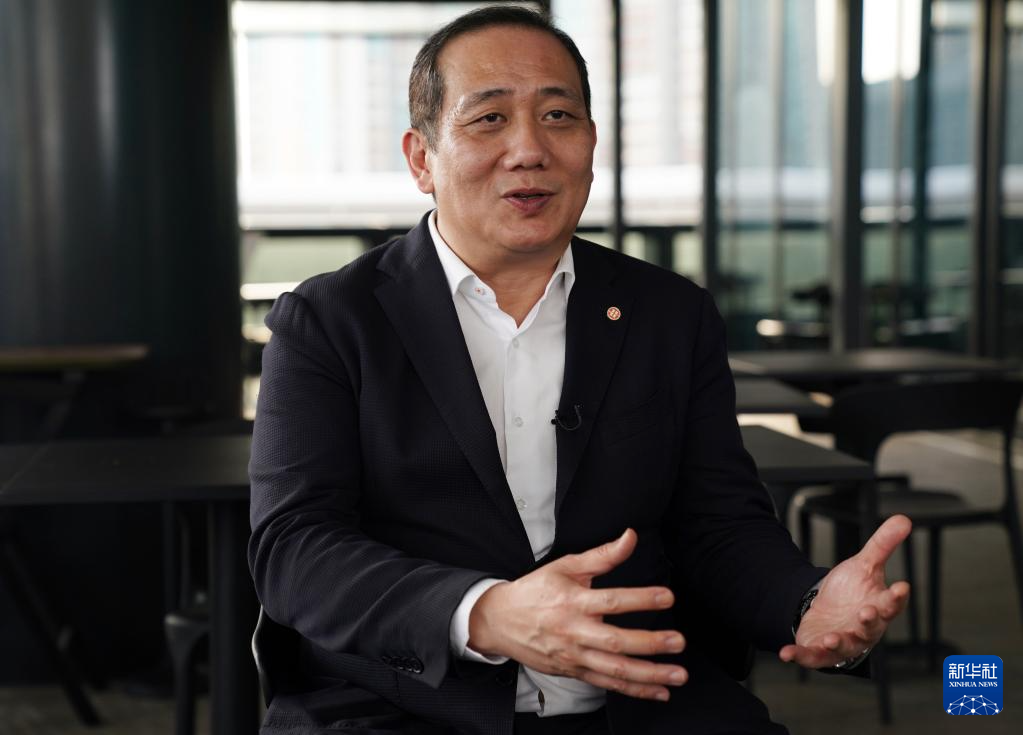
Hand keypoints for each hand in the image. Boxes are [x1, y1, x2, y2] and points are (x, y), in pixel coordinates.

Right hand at [468, 529, 687, 700]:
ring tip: (678, 674)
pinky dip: (635, 690)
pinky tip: (659, 690)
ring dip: (649, 674)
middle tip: (678, 641)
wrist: (500, 621)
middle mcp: (574, 631)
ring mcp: (574, 655)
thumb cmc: (535, 590)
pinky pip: (608, 684)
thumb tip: (630, 537)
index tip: (667, 597)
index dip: (641, 599)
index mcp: (573, 601)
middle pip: (616, 641)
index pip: (612, 601)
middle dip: (650, 643)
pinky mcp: (574, 671)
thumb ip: (602, 555)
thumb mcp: (566, 566)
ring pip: (615, 669)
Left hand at [779, 514, 912, 668]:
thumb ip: (883, 544)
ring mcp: (843, 641)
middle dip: (869, 620)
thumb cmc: (854, 591)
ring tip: (831, 638)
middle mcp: (863, 628)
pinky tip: (785, 653)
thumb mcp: (865, 564)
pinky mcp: (820, 651)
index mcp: (878, 606)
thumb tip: (904, 518)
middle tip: (868, 611)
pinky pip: (810, 656)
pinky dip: (799, 656)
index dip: (897, 596)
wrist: (830, 611)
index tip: (902, 585)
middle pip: (870, 627)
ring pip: (844, 646)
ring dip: (838, 643)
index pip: (892, 602)